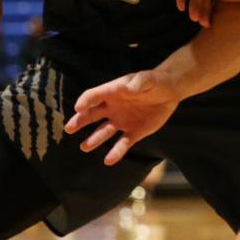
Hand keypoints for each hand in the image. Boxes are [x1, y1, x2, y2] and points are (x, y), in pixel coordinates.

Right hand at [64, 71, 178, 164]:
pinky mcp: (134, 132)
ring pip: (104, 131)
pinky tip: (108, 160)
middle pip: (92, 115)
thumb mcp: (146, 79)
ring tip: (84, 147)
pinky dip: (116, 152)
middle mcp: (113, 108)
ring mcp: (122, 121)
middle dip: (80, 121)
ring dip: (94, 139)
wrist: (169, 91)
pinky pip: (122, 144)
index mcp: (112, 92)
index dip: (85, 101)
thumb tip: (127, 88)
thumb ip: (137, 83)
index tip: (78, 108)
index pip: (94, 96)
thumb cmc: (154, 81)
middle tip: (69, 129)